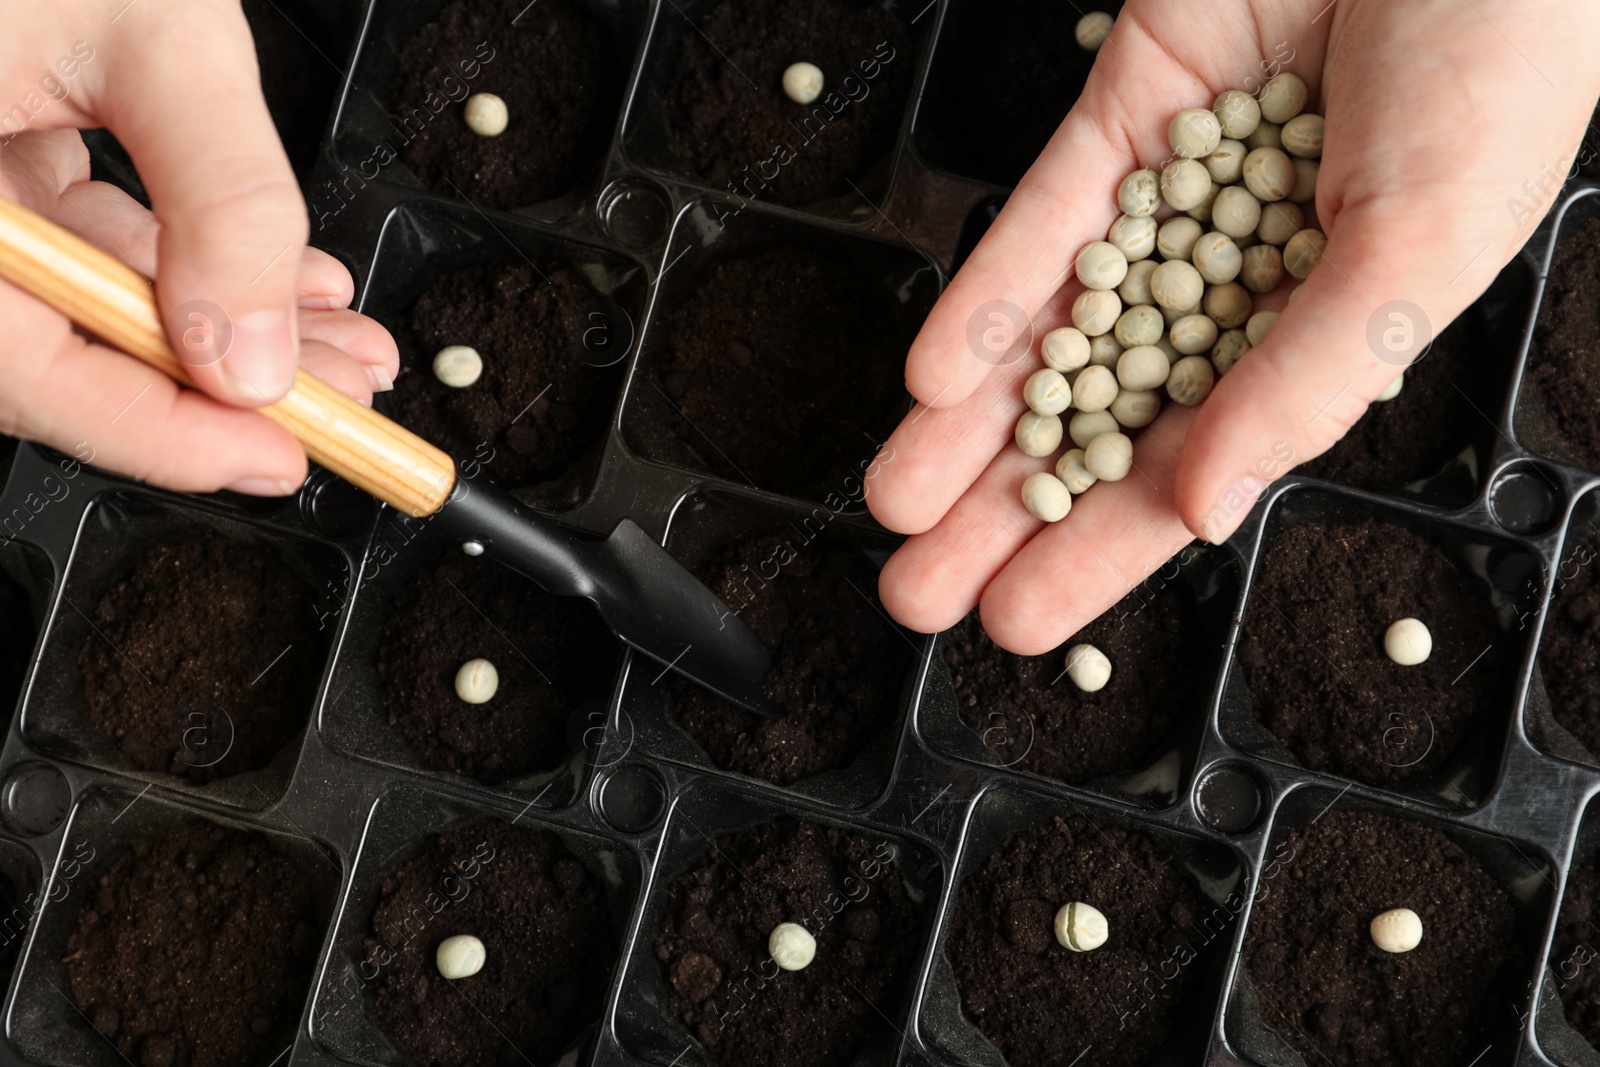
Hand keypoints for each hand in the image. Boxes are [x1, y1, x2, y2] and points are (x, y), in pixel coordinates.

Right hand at [0, 1, 397, 494]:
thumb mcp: (154, 30)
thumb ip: (221, 196)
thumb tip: (254, 352)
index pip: (25, 370)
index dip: (162, 435)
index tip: (280, 455)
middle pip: (59, 351)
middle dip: (220, 384)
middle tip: (340, 398)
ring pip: (79, 303)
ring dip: (217, 326)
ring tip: (335, 339)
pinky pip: (70, 241)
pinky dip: (176, 261)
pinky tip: (268, 276)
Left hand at [868, 0, 1599, 652]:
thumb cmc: (1503, 64)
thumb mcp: (1421, 251)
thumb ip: (1311, 381)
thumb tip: (1210, 505)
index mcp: (1312, 339)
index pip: (1185, 470)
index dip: (1098, 547)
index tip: (1017, 619)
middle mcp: (1228, 285)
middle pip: (1091, 419)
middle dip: (1001, 508)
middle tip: (916, 587)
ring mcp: (1166, 205)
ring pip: (1045, 336)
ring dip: (965, 424)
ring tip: (893, 504)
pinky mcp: (1123, 120)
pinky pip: (1041, 223)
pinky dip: (986, 298)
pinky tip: (930, 378)